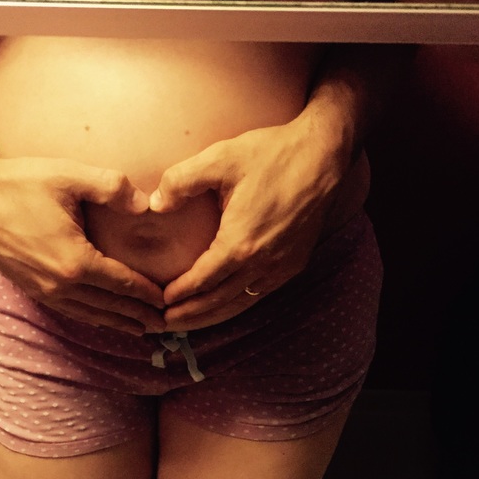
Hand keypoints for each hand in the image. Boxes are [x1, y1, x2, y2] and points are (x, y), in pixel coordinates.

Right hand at [0, 150, 166, 334]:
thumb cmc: (20, 182)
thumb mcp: (70, 175)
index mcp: (74, 261)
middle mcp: (59, 284)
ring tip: (139, 327)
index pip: (122, 284)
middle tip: (164, 324)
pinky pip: (68, 309)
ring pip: (88, 313)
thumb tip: (146, 203)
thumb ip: (112, 187)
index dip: (147, 294)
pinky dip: (91, 316)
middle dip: (138, 316)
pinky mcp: (29, 287)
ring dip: (116, 321)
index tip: (168, 301)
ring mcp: (41, 289)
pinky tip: (100, 315)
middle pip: (109, 306)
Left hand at [150, 116, 348, 330]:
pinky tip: (225, 302)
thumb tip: (155, 204)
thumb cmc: (272, 154)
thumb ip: (181, 181)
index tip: (160, 301)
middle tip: (165, 324)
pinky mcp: (295, 262)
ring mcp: (282, 266)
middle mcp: (263, 263)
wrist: (323, 155)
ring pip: (241, 302)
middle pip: (220, 301)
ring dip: (213, 314)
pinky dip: (237, 303)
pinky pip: (260, 292)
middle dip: (191, 315)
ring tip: (189, 322)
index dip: (180, 294)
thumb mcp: (220, 159)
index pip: (203, 281)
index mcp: (241, 243)